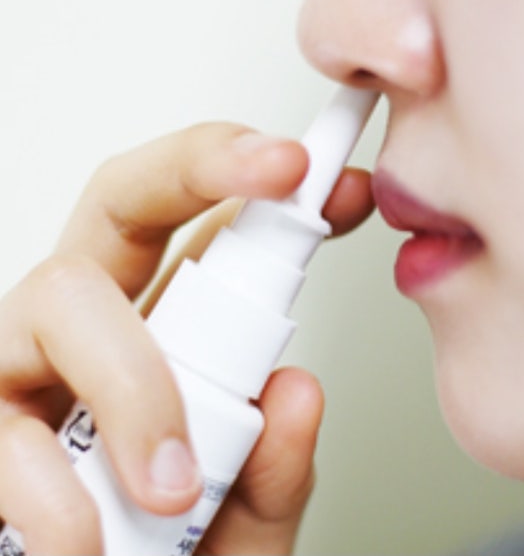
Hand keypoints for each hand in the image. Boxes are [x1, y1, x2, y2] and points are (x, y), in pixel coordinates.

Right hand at [0, 122, 374, 554]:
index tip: (328, 176)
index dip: (259, 185)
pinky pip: (2, 432)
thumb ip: (274, 467)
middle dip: (200, 168)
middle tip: (284, 170)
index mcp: (162, 336)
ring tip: (175, 492)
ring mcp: (20, 368)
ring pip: (63, 294)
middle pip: (125, 199)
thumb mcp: (243, 522)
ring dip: (137, 385)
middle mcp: (89, 331)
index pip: (205, 230)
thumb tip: (297, 393)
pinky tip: (85, 546)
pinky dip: (56, 496)